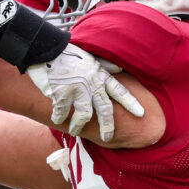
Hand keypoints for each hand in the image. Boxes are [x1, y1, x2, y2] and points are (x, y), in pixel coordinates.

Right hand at [27, 43, 143, 141]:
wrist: (47, 50)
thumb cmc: (68, 54)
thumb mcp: (91, 57)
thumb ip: (105, 65)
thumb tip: (120, 68)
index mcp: (100, 75)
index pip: (119, 91)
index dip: (130, 102)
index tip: (141, 114)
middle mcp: (92, 83)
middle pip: (105, 108)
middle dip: (108, 125)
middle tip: (108, 138)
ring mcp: (77, 89)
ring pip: (84, 115)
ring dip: (79, 126)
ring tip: (75, 132)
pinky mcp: (62, 93)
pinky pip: (63, 112)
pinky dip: (59, 117)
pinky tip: (56, 119)